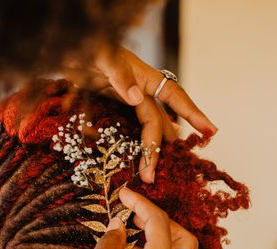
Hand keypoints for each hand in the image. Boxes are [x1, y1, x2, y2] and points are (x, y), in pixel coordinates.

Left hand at [65, 47, 217, 182]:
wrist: (66, 48)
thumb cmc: (87, 46)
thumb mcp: (102, 56)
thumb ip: (118, 75)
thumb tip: (137, 98)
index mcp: (143, 76)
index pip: (174, 97)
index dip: (193, 114)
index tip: (210, 130)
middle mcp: (140, 89)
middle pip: (158, 121)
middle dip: (160, 148)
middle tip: (152, 174)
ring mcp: (127, 99)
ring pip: (148, 126)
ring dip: (153, 148)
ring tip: (153, 171)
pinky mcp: (113, 106)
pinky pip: (131, 126)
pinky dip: (138, 141)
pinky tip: (145, 153)